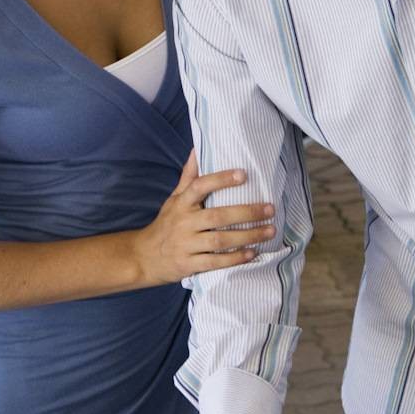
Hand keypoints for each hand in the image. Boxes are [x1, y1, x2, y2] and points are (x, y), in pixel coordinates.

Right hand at [136, 152, 274, 285]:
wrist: (144, 257)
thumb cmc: (166, 224)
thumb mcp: (174, 199)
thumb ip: (189, 177)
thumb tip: (198, 149)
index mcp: (181, 204)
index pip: (200, 187)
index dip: (221, 179)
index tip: (244, 174)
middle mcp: (184, 223)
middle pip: (217, 216)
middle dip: (246, 212)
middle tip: (270, 209)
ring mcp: (186, 245)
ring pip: (220, 240)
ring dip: (247, 236)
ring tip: (270, 231)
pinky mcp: (189, 264)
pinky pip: (215, 261)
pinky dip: (235, 258)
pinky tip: (253, 253)